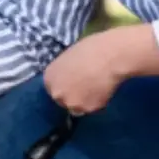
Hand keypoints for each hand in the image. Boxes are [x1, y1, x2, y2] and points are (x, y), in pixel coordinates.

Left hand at [44, 24, 158, 115]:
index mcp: (49, 78)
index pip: (53, 88)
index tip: (75, 82)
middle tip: (87, 86)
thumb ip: (64, 72)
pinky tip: (104, 89)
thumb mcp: (68, 57)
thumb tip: (69, 77)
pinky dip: (98, 102)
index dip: (65, 85)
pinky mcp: (87, 109)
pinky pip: (92, 108)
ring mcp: (71, 103)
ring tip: (97, 87)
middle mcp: (56, 93)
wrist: (109, 56)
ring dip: (85, 101)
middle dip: (73, 95)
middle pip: (63, 100)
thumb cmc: (90, 49)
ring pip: (78, 107)